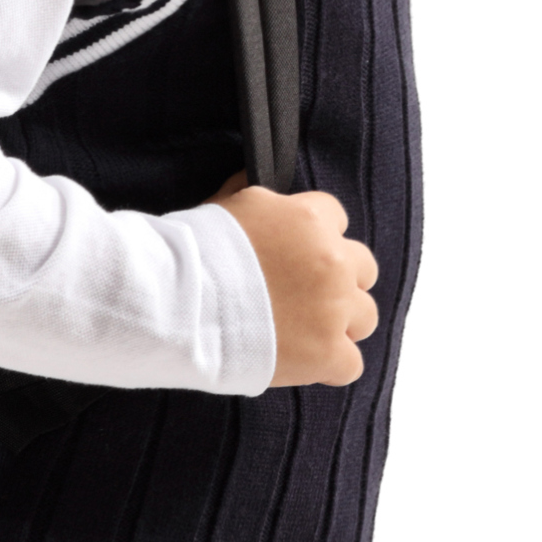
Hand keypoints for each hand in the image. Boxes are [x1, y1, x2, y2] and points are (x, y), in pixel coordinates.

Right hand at [213, 180, 382, 391]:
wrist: (177, 305)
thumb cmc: (193, 255)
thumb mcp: (225, 206)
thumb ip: (258, 198)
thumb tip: (251, 176)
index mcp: (309, 219)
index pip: (335, 217)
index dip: (312, 237)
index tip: (291, 252)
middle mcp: (332, 261)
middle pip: (362, 268)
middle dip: (337, 280)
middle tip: (301, 293)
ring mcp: (334, 310)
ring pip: (364, 316)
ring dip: (339, 323)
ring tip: (302, 331)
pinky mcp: (327, 353)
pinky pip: (350, 364)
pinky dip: (329, 365)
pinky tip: (302, 361)